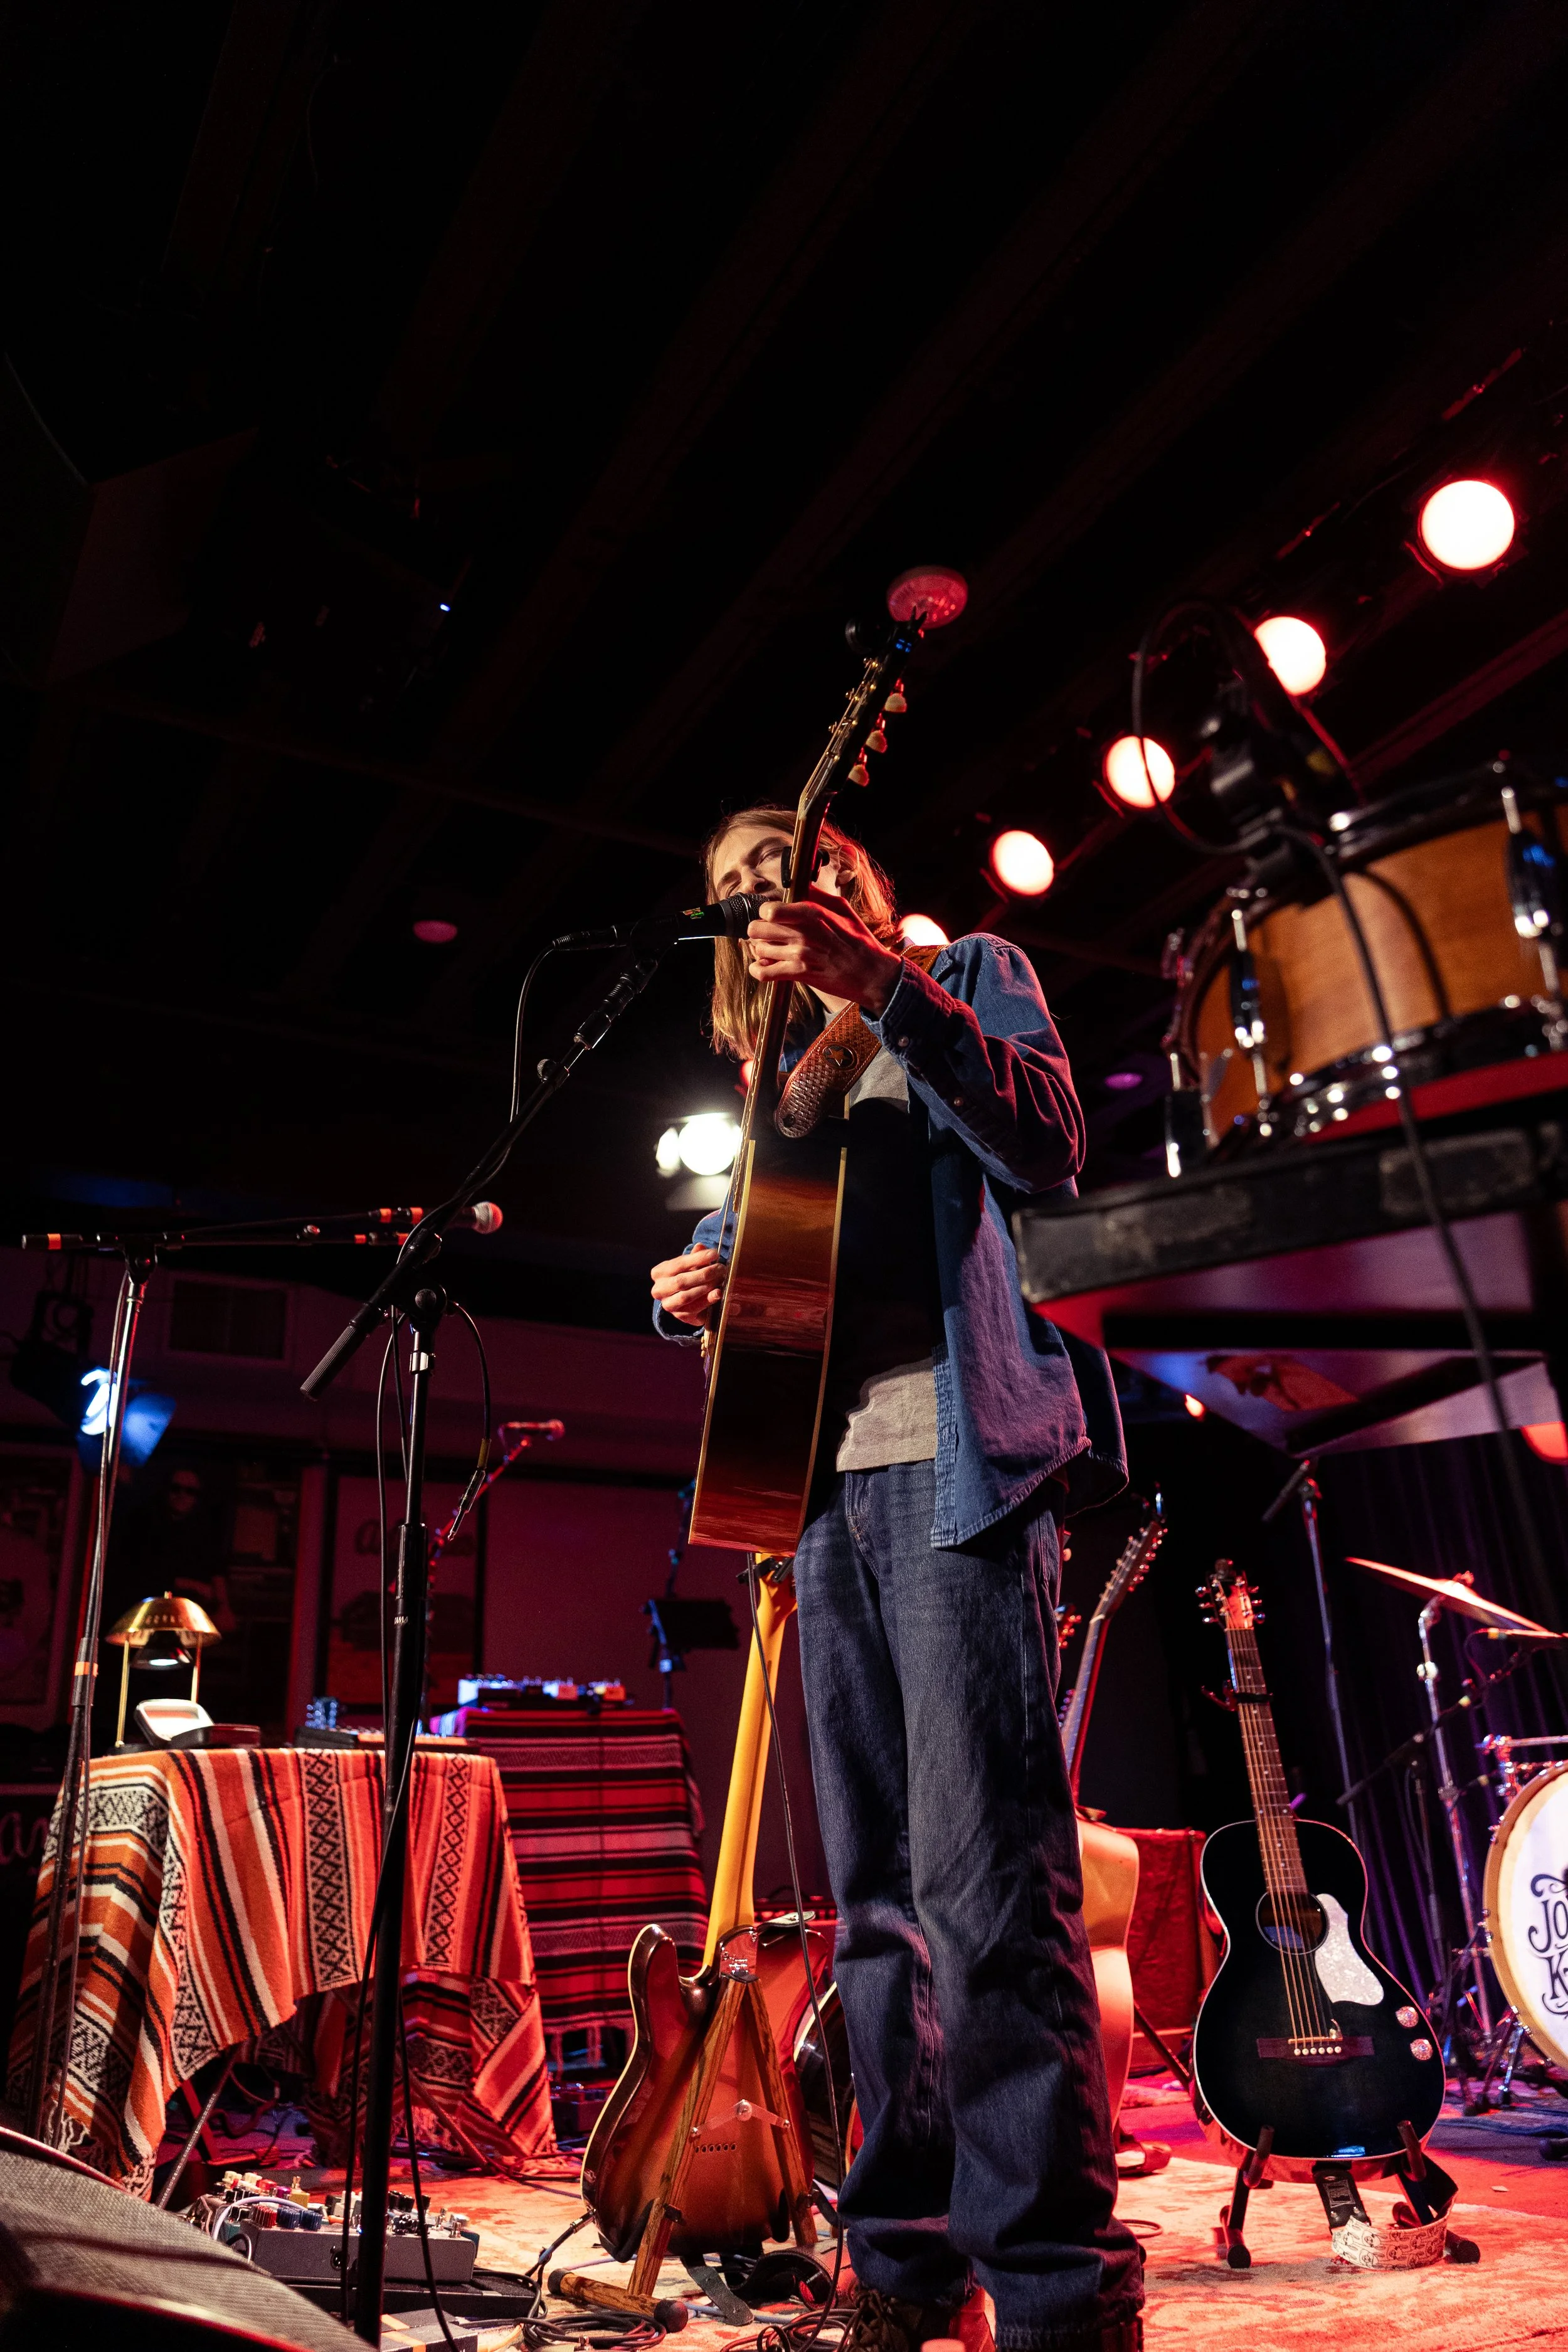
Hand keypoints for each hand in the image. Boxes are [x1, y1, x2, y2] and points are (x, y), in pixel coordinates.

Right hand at [651, 1244, 725, 1327]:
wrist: (689, 1299)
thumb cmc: (689, 1276)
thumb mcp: (692, 1265)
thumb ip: (696, 1256)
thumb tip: (700, 1246)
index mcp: (659, 1273)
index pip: (678, 1264)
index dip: (697, 1258)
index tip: (714, 1254)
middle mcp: (659, 1290)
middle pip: (681, 1281)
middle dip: (703, 1274)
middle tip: (721, 1268)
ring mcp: (668, 1305)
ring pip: (685, 1296)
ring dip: (705, 1287)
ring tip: (720, 1279)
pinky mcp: (680, 1316)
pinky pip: (694, 1309)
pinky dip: (707, 1301)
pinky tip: (718, 1293)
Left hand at [746, 887, 902, 1013]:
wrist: (871, 974)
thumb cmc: (859, 940)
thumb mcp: (843, 909)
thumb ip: (817, 895)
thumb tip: (800, 884)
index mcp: (812, 913)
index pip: (769, 909)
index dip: (766, 912)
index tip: (772, 915)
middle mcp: (803, 933)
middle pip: (756, 928)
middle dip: (759, 930)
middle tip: (769, 933)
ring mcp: (800, 955)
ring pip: (759, 949)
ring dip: (762, 950)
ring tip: (773, 950)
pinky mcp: (800, 974)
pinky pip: (764, 973)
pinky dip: (759, 970)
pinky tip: (764, 966)